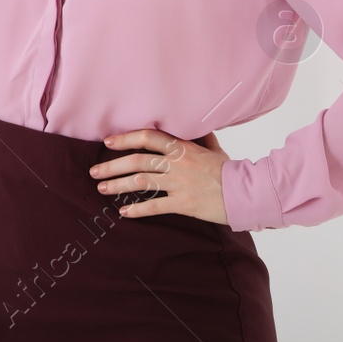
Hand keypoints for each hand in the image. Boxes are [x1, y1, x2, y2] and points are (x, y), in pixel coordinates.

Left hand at [88, 128, 230, 224]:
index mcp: (182, 148)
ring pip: (141, 181)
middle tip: (94, 172)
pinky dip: (138, 210)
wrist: (247, 192)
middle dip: (112, 166)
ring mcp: (179, 183)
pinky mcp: (184, 203)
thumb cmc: (231, 170)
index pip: (148, 137)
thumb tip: (196, 128)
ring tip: (102, 188)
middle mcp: (177, 163)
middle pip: (137, 161)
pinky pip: (155, 206)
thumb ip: (201, 139)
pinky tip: (124, 212)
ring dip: (118, 185)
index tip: (108, 143)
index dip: (126, 139)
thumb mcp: (215, 150)